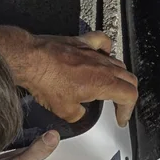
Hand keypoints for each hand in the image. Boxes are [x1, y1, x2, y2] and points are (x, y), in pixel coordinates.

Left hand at [0, 24, 137, 126]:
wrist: (30, 60)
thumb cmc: (46, 81)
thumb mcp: (65, 111)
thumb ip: (79, 115)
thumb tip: (79, 113)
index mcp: (104, 83)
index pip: (129, 96)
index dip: (127, 110)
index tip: (121, 118)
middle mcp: (103, 66)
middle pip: (129, 79)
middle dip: (127, 95)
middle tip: (120, 105)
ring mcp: (93, 52)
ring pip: (118, 63)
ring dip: (119, 76)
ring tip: (113, 85)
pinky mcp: (81, 42)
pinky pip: (101, 41)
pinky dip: (106, 48)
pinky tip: (104, 53)